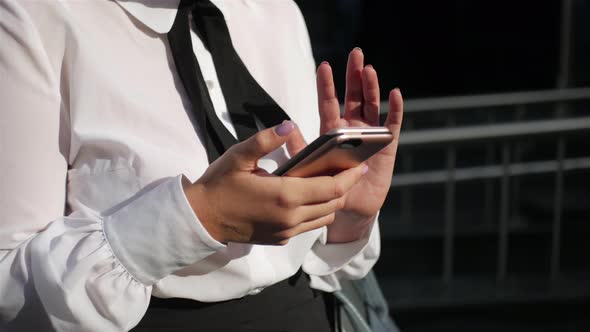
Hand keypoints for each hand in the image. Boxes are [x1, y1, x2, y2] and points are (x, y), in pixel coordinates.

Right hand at [182, 121, 366, 244]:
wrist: (202, 218)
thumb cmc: (219, 184)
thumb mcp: (239, 156)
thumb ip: (265, 140)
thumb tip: (288, 125)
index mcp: (285, 195)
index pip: (332, 188)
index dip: (351, 177)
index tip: (361, 165)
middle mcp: (290, 217)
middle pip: (333, 203)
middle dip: (346, 187)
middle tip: (350, 169)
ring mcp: (286, 231)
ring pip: (324, 217)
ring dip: (332, 201)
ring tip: (331, 181)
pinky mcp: (281, 239)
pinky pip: (310, 226)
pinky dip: (317, 212)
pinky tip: (310, 195)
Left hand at [289, 48, 403, 242]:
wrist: (349, 209)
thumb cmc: (328, 187)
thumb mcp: (310, 168)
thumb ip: (300, 148)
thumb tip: (285, 128)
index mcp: (332, 132)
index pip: (329, 103)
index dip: (327, 85)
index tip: (324, 65)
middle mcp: (352, 128)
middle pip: (353, 97)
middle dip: (354, 76)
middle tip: (356, 54)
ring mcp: (370, 135)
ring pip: (371, 105)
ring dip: (371, 87)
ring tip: (370, 70)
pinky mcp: (386, 146)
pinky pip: (391, 124)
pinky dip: (394, 109)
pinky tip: (395, 93)